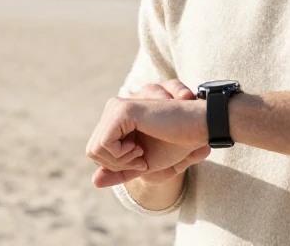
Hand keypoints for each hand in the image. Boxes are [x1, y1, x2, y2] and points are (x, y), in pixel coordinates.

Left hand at [86, 80, 209, 188]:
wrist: (196, 131)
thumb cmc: (174, 145)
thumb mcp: (142, 165)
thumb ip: (119, 172)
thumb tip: (95, 181)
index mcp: (116, 120)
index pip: (96, 152)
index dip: (117, 165)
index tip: (140, 159)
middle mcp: (113, 110)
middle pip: (93, 151)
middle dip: (117, 164)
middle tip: (141, 157)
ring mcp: (116, 108)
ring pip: (95, 149)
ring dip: (121, 160)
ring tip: (141, 152)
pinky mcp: (122, 110)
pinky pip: (104, 144)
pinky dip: (121, 156)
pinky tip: (140, 149)